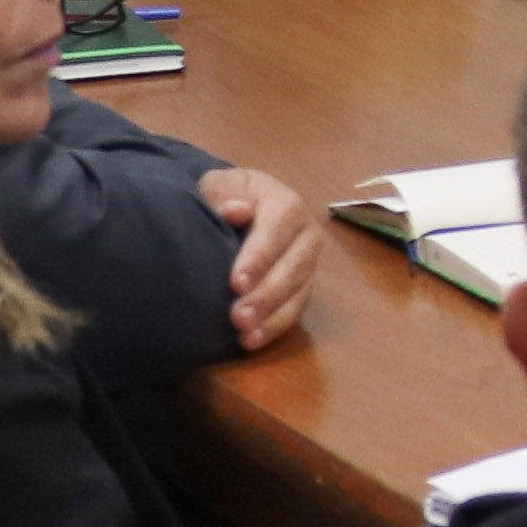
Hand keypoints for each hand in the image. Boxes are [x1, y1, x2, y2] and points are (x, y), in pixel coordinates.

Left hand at [204, 164, 323, 353]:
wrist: (243, 204)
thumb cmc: (228, 195)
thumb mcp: (219, 186)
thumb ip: (222, 193)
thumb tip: (235, 210)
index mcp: (287, 203)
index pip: (277, 229)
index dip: (258, 257)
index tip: (235, 282)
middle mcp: (306, 234)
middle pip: (293, 266)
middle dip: (266, 294)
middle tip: (238, 317)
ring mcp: (308, 262)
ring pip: (297, 291)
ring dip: (271, 316)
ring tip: (245, 333)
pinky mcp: (303, 285)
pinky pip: (295, 308)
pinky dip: (275, 326)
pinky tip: (252, 340)